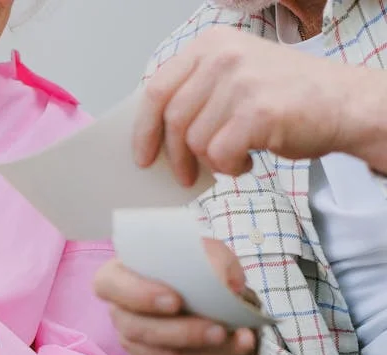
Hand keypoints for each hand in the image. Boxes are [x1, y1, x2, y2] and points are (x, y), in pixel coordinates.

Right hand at [95, 238, 258, 354]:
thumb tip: (226, 284)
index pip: (109, 286)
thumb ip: (214, 260)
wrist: (201, 293)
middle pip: (139, 331)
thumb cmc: (193, 267)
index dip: (139, 296)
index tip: (176, 301)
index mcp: (117, 277)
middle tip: (221, 330)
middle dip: (185, 334)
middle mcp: (119, 314)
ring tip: (241, 341)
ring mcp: (132, 345)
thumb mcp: (206, 251)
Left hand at [134, 27, 386, 181]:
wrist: (345, 103)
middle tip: (185, 176)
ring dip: (213, 161)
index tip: (142, 155)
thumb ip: (196, 94)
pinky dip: (230, 167)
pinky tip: (249, 161)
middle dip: (175, 156)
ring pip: (195, 141)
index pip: (157, 89)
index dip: (143, 128)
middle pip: (173, 119)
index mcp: (210, 45)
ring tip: (236, 156)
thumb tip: (154, 136)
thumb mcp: (235, 77)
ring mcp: (240, 82)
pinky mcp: (257, 112)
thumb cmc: (286, 96)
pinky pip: (220, 154)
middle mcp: (223, 57)